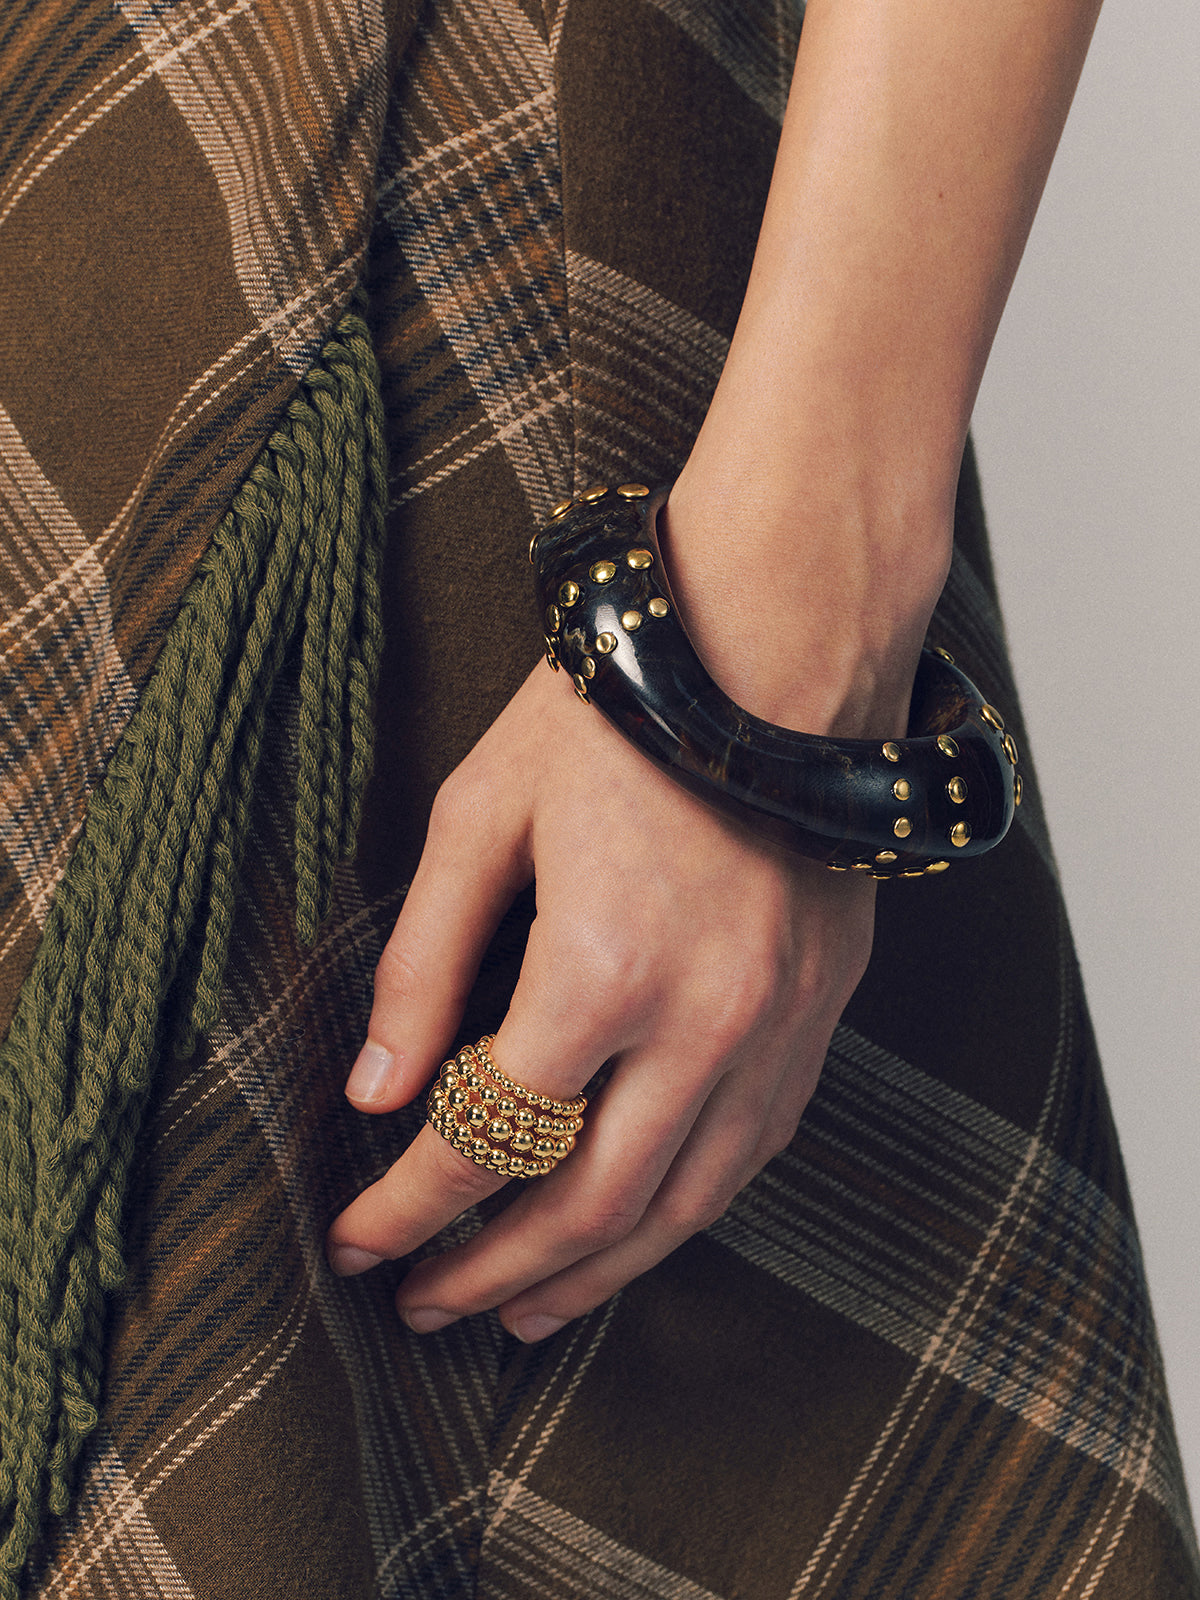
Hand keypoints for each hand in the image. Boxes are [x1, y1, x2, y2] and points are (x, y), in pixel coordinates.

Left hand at [325, 659, 876, 1342]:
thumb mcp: (481, 818)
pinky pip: (752, 1155)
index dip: (408, 1208)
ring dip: (594, 1274)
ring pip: (683, 1206)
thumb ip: (424, 965)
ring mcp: (778, 1028)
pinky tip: (636, 1232)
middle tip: (423, 1307)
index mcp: (602, 970)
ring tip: (521, 1315)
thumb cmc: (618, 715)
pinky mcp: (820, 1015)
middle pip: (587, 1205)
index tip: (356, 1242)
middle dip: (491, 1272)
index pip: (486, 1139)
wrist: (778, 647)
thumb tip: (373, 1090)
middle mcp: (704, 1023)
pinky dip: (683, 1214)